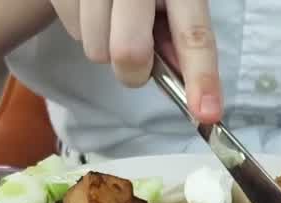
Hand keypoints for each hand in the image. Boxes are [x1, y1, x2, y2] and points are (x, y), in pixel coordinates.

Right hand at [51, 0, 222, 122]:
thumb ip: (179, 37)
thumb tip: (185, 83)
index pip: (193, 35)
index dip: (201, 77)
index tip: (206, 113)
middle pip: (129, 52)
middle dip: (133, 71)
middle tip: (136, 59)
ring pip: (97, 51)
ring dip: (106, 47)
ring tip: (112, 18)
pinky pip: (74, 33)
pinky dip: (84, 29)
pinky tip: (93, 6)